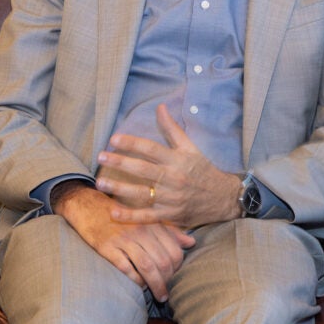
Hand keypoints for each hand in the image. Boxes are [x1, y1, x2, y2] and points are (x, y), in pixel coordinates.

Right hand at [53, 183, 193, 301]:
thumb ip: (171, 231)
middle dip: (167, 280)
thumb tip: (191, 243)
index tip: (176, 276)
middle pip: (162, 260)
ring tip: (160, 295)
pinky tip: (139, 286)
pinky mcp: (107, 247)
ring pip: (147, 266)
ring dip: (155, 284)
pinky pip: (125, 267)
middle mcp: (142, 231)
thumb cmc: (124, 214)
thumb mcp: (149, 218)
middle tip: (167, 292)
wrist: (90, 206)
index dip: (178, 267)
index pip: (174, 250)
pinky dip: (135, 280)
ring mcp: (124, 239)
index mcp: (154, 223)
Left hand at [96, 104, 243, 228]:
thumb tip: (160, 107)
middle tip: (100, 156)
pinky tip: (114, 212)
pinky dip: (131, 216)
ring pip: (142, 193)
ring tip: (101, 182)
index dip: (132, 143)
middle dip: (120, 162)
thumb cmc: (203, 169)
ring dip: (119, 188)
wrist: (223, 197)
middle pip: (143, 170)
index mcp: (178, 159)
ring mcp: (172, 198)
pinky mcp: (170, 215)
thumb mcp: (190, 147)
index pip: (151, 149)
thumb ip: (172, 129)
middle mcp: (174, 178)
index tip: (114, 139)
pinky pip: (148, 216)